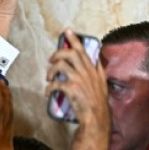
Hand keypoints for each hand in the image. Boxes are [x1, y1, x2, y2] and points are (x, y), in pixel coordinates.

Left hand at [44, 29, 109, 149]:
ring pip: (60, 65)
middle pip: (71, 53)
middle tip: (51, 59)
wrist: (96, 118)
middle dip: (58, 53)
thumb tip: (94, 63)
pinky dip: (48, 88)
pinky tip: (47, 92)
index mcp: (94, 70)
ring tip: (48, 78)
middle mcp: (87, 72)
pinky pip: (54, 83)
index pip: (84, 51)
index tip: (67, 31)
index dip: (75, 40)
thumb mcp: (101, 85)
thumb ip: (97, 73)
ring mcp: (79, 79)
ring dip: (51, 70)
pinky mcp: (71, 88)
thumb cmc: (98, 104)